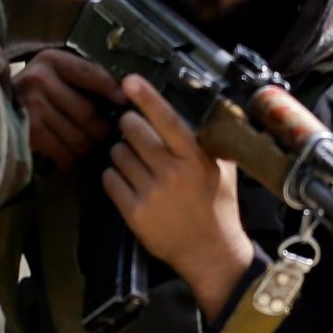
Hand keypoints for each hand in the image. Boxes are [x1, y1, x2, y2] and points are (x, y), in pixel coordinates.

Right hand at [12, 48, 122, 170]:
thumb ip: (83, 77)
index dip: (111, 90)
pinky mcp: (28, 131)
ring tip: (83, 144)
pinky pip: (63, 152)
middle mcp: (40, 79)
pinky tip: (66, 155)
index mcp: (51, 60)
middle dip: (100, 129)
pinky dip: (68, 158)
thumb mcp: (53, 73)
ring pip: (78, 137)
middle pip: (88, 113)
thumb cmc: (32, 92)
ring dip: (85, 146)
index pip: (91, 74)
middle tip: (101, 134)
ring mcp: (32, 106)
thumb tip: (123, 94)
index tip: (123, 102)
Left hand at [106, 75, 254, 321]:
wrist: (210, 252)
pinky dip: (114, 176)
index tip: (129, 81)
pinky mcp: (134, 213)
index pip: (167, 120)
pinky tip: (127, 180)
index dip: (147, 98)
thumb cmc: (219, 206)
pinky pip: (110, 180)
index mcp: (195, 158)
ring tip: (135, 162)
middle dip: (129, 126)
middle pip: (133, 132)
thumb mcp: (222, 170)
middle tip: (133, 129)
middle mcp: (172, 173)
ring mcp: (151, 193)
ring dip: (121, 153)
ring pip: (118, 155)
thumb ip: (208, 142)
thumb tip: (195, 111)